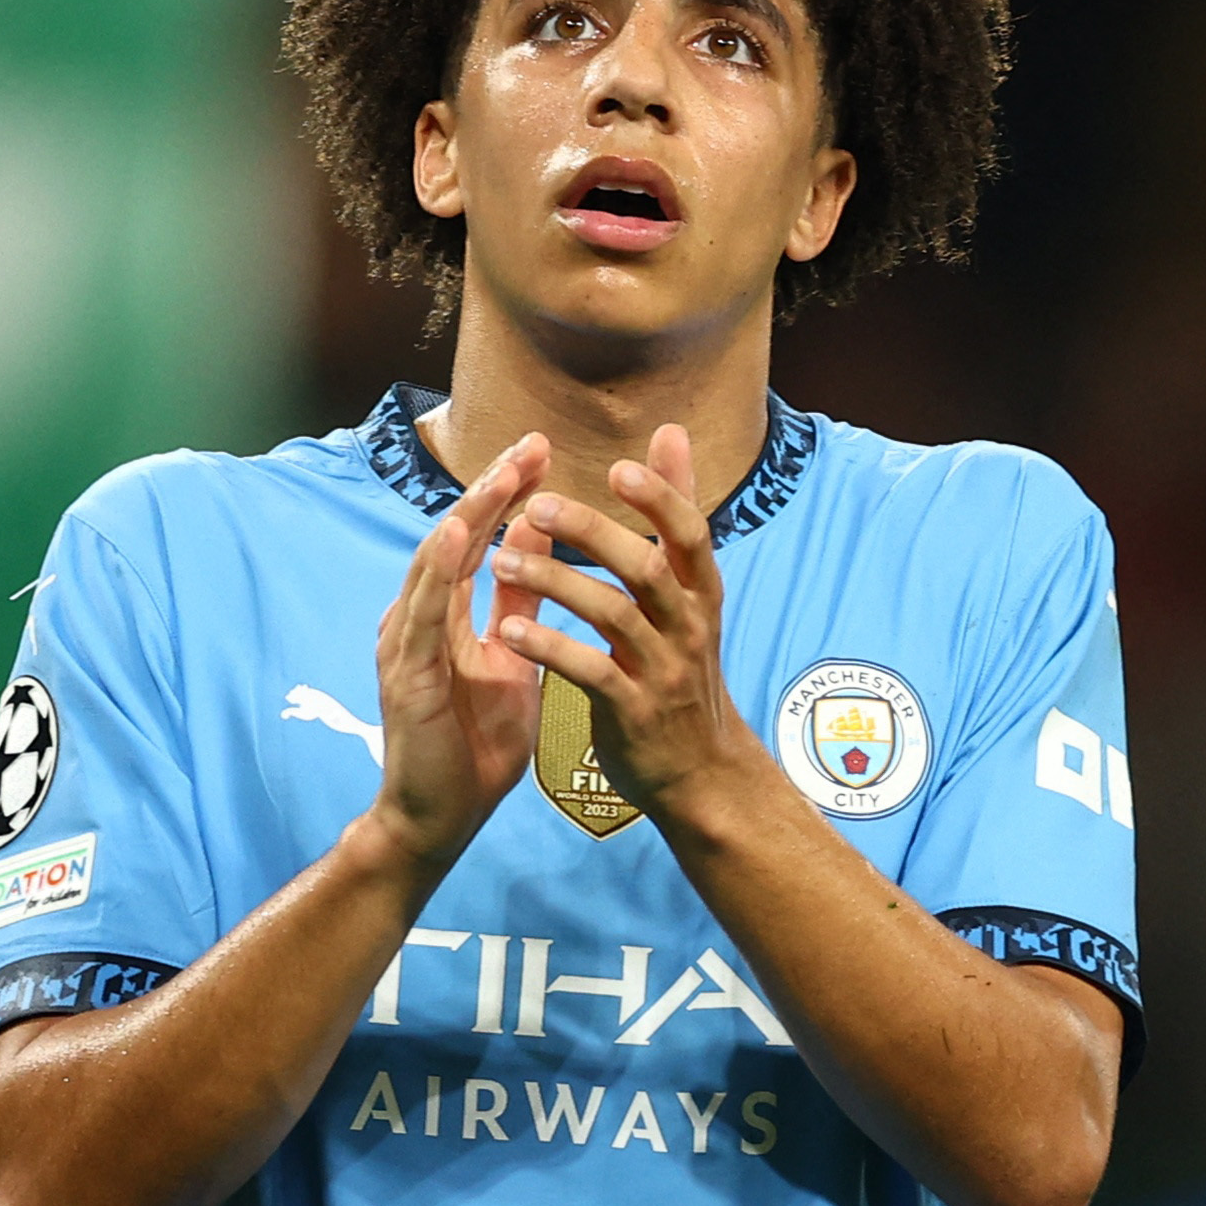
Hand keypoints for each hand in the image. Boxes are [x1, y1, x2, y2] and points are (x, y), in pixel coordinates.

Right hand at [368, 434, 552, 868]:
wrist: (441, 820)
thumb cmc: (474, 745)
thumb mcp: (513, 661)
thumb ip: (519, 604)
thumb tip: (538, 539)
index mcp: (444, 613)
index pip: (476, 537)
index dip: (506, 492)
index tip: (543, 450)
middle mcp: (417, 617)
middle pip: (453, 535)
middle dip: (492, 487)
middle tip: (533, 443)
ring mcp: (405, 642)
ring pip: (435, 563)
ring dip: (469, 513)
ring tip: (504, 472)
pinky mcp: (405, 674)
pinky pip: (422, 613)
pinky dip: (440, 569)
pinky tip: (461, 532)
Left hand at [489, 426, 770, 814]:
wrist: (701, 773)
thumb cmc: (683, 668)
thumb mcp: (690, 594)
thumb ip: (675, 515)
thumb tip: (671, 432)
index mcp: (700, 595)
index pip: (691, 534)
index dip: (660, 498)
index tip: (618, 467)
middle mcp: (688, 628)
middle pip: (647, 568)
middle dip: (594, 534)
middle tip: (540, 506)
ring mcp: (663, 672)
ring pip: (613, 616)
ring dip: (556, 584)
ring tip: (503, 563)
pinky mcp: (633, 713)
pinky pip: (590, 673)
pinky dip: (550, 649)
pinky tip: (511, 631)